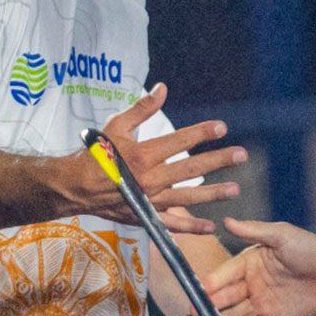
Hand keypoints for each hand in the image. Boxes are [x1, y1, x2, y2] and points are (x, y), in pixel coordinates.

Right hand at [81, 84, 246, 232]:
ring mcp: (148, 200)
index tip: (222, 127)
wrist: (73, 187)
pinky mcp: (144, 217)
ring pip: (186, 197)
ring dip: (212, 194)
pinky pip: (171, 224)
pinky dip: (190, 227)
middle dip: (218, 161)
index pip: (178, 141)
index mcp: (142, 154)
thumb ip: (142, 109)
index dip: (201, 133)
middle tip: (241, 155)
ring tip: (235, 190)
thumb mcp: (116, 126)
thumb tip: (162, 88)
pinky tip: (210, 226)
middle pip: (190, 169)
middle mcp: (149, 178)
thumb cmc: (95, 154)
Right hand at [200, 219, 315, 315]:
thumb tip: (227, 221)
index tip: (196, 293)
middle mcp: (251, 284)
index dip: (210, 285)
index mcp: (249, 263)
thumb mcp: (281, 235)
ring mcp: (261, 303)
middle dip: (207, 308)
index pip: (224, 275)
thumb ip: (254, 230)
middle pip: (225, 299)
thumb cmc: (310, 248)